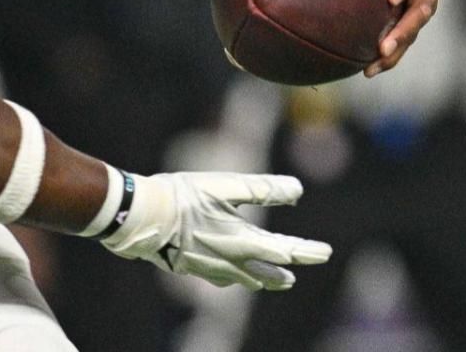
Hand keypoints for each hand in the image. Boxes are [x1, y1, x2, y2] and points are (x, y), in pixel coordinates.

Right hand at [100, 171, 330, 290]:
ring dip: (263, 279)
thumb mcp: (226, 186)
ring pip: (244, 279)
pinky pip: (221, 279)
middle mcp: (229, 261)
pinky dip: (235, 278)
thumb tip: (297, 191)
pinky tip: (232, 276)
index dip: (307, 251)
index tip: (325, 253)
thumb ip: (263, 189)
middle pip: (267, 272)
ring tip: (275, 281)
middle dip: (284, 272)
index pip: (284, 250)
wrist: (140, 216)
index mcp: (242, 241)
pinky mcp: (191, 267)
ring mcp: (209, 268)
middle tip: (296, 274)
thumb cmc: (183, 196)